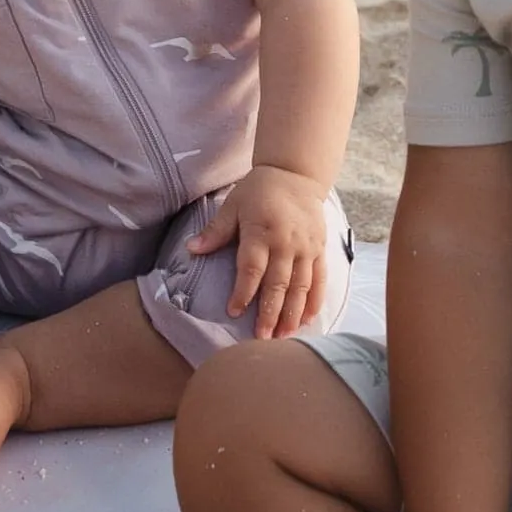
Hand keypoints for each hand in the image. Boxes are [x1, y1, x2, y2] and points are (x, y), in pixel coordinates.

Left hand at [191, 164, 333, 338]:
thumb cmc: (259, 191)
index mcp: (261, 232)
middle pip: (278, 283)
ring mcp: (306, 247)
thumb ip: (215, 230)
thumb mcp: (232, 205)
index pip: (252, 268)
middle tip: (262, 339)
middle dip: (270, 313)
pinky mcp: (320, 248)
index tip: (234, 311)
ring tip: (283, 337)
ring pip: (300, 286)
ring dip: (292, 313)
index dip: (243, 292)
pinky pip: (319, 279)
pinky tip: (308, 320)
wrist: (296, 173)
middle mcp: (286, 242)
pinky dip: (314, 301)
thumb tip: (191, 249)